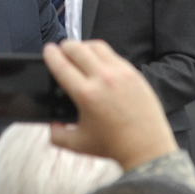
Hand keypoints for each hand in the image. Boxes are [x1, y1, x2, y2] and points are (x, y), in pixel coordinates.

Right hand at [44, 40, 176, 168]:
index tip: (48, 50)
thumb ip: (57, 135)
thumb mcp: (78, 144)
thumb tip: (52, 123)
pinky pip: (113, 55)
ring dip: (83, 46)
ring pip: (97, 47)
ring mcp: (121, 73)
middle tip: (61, 51)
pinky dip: (101, 55)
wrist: (146, 147)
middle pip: (77, 49)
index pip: (62, 65)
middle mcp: (103, 79)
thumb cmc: (113, 146)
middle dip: (65, 46)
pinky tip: (99, 63)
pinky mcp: (134, 73)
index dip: (51, 54)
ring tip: (79, 53)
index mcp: (86, 95)